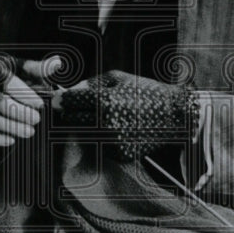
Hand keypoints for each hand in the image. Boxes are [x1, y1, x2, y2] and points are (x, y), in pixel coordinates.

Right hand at [0, 50, 62, 146]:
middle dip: (20, 114)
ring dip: (11, 128)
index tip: (40, 104)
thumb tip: (58, 65)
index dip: (26, 95)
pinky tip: (11, 140)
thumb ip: (31, 66)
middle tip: (36, 120)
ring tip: (30, 132)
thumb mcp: (4, 61)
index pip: (8, 83)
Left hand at [53, 70, 198, 161]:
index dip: (61, 100)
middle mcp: (105, 123)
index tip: (58, 99)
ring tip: (98, 116)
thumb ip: (90, 83)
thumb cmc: (146, 91)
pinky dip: (101, 137)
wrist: (175, 115)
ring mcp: (112, 141)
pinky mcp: (119, 153)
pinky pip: (100, 145)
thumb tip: (69, 91)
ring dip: (84, 126)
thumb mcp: (118, 78)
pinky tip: (114, 128)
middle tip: (74, 108)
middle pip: (71, 120)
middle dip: (70, 113)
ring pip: (83, 134)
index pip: (70, 102)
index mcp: (103, 101)